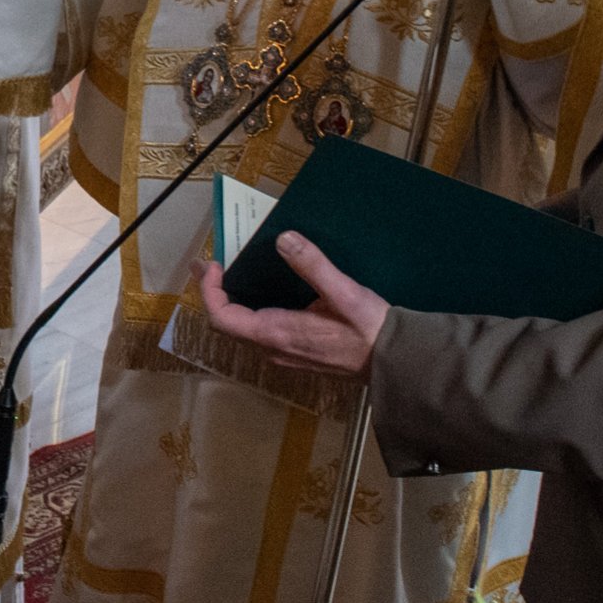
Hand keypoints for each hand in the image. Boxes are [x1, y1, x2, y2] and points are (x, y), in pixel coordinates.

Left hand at [194, 234, 387, 374]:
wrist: (393, 363)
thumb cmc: (369, 330)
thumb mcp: (343, 292)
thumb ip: (313, 266)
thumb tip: (283, 239)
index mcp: (277, 334)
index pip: (223, 318)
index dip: (210, 291)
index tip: (214, 265)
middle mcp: (274, 348)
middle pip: (228, 324)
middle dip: (215, 292)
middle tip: (209, 265)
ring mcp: (284, 353)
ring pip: (243, 330)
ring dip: (231, 302)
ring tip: (227, 274)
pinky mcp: (296, 352)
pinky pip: (259, 332)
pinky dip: (249, 310)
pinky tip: (260, 293)